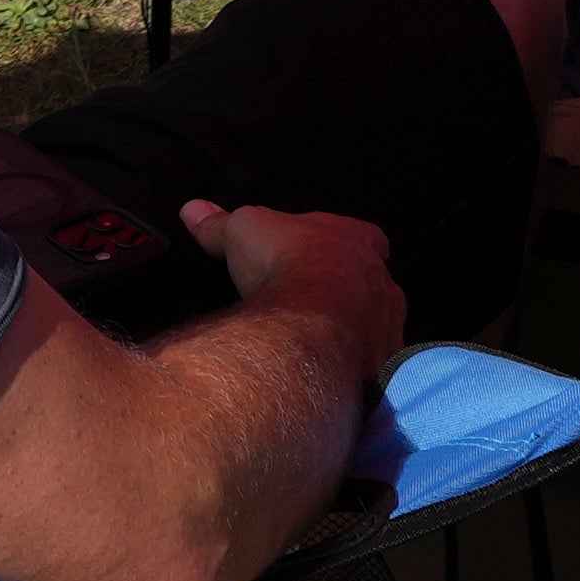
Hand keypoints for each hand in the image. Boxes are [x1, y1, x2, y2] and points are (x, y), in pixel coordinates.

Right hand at [183, 199, 397, 403]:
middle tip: (318, 303)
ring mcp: (387, 323)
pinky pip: (372, 362)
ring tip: (321, 342)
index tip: (326, 254)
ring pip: (375, 323)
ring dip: (354, 329)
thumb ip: (222, 224)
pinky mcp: (383, 364)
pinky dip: (355, 365)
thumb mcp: (243, 233)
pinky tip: (330, 372)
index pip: (363, 236)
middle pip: (370, 281)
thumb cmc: (285, 261)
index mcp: (358, 238)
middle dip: (350, 290)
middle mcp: (382, 278)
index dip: (344, 244)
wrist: (314, 323)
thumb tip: (191, 208)